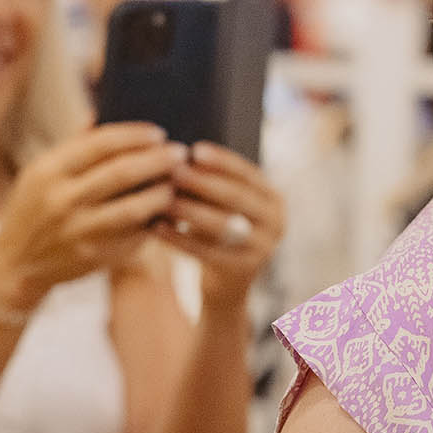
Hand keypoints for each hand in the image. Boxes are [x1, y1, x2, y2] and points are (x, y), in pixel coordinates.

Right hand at [0, 124, 185, 313]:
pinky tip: (166, 212)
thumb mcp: (40, 172)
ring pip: (134, 208)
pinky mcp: (93, 257)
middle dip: (158, 160)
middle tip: (181, 153)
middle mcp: (61, 200)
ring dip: (162, 193)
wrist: (15, 264)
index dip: (135, 136)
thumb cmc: (35, 208)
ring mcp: (78, 232)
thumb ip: (73, 145)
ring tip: (175, 183)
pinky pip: (134, 236)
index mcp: (48, 171)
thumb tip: (102, 113)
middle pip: (122, 173)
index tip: (159, 133)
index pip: (100, 143)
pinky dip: (154, 222)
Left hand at [153, 142, 283, 314]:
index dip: (221, 160)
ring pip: (222, 224)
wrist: (227, 283)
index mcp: (273, 198)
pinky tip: (157, 228)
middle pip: (236, 196)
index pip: (247, 173)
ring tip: (163, 199)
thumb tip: (181, 156)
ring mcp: (262, 248)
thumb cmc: (219, 230)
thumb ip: (211, 184)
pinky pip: (206, 251)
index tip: (194, 149)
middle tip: (174, 171)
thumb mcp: (225, 205)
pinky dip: (179, 238)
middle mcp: (276, 221)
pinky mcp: (242, 270)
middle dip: (203, 182)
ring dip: (190, 210)